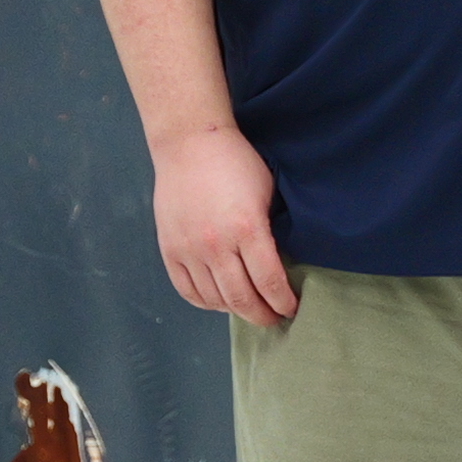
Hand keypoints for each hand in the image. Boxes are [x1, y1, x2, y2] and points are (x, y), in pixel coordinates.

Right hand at [151, 120, 294, 323]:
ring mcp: (190, 250)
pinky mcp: (170, 249)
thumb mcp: (266, 192)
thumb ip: (271, 229)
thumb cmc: (235, 162)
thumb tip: (281, 264)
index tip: (292, 308)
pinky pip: (188, 291)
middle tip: (274, 318)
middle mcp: (217, 245)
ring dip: (236, 310)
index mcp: (247, 228)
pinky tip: (219, 300)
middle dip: (263, 315)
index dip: (284, 303)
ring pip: (215, 299)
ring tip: (249, 308)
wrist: (189, 143)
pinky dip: (206, 303)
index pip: (270, 283)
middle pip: (243, 298)